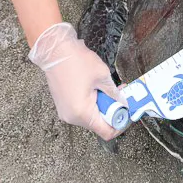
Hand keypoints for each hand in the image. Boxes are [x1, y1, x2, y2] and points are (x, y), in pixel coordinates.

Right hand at [29, 22, 121, 140]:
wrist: (54, 50)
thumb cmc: (76, 60)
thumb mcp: (102, 75)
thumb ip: (114, 93)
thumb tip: (123, 102)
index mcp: (82, 113)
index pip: (106, 132)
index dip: (120, 124)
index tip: (127, 112)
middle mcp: (72, 117)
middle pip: (99, 124)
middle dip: (111, 111)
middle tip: (120, 95)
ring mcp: (66, 112)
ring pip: (90, 117)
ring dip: (102, 105)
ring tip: (106, 88)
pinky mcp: (63, 105)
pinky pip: (82, 110)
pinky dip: (92, 102)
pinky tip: (95, 88)